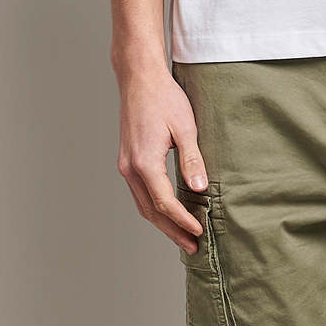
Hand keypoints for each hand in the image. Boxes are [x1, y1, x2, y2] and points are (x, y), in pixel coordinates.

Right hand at [116, 63, 208, 253]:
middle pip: (151, 211)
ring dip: (162, 222)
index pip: (165, 203)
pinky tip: (168, 210)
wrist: (140, 79)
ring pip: (143, 204)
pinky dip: (154, 207)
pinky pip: (140, 192)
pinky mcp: (127, 160)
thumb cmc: (164, 98)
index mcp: (144, 162)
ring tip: (183, 235)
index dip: (183, 221)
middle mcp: (130, 168)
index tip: (199, 232)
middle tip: (193, 246)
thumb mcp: (185, 127)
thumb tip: (200, 190)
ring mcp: (126, 165)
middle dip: (172, 230)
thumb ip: (192, 160)